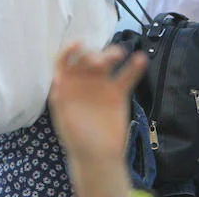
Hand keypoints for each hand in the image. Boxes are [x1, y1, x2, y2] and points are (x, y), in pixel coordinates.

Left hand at [49, 42, 146, 162]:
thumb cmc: (75, 136)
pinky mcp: (117, 93)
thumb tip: (58, 78)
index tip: (78, 43)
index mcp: (65, 83)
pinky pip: (126, 77)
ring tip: (118, 54)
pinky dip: (133, 68)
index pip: (64, 60)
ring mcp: (100, 85)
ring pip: (106, 63)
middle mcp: (82, 80)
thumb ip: (61, 97)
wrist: (97, 155)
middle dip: (92, 55)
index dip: (70, 49)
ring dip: (111, 54)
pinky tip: (140, 59)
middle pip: (86, 58)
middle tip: (99, 63)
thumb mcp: (62, 116)